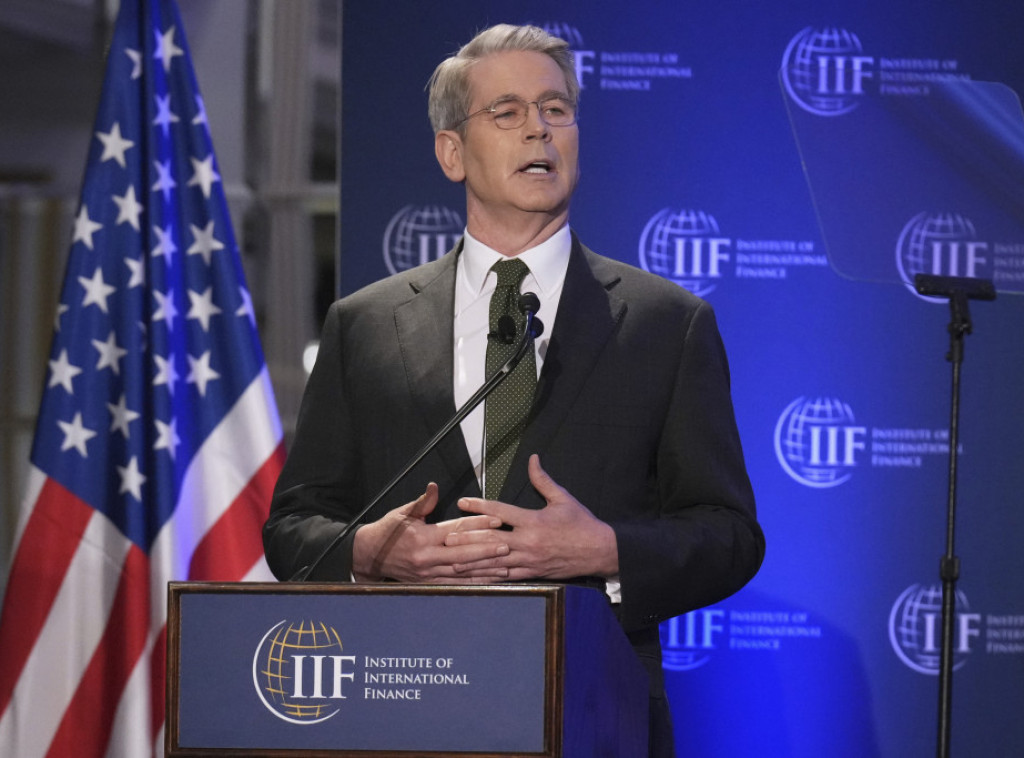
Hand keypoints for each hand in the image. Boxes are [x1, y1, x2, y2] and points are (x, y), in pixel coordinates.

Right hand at [352, 483, 511, 582]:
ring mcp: (428, 573)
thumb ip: (423, 502)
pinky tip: (488, 582)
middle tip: (507, 546)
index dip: (477, 524)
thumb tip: (434, 487)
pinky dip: (473, 583)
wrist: (369, 556)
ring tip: (505, 566)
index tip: (496, 520)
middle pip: (462, 554)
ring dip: (484, 570)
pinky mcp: (428, 584)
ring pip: (461, 573)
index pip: (455, 530)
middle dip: (486, 551)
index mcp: (422, 537)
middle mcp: (427, 557)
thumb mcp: (403, 512)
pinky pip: (455, 585)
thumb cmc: (387, 531)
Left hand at [448, 455, 618, 580]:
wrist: (600, 551)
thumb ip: (543, 480)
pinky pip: (506, 577)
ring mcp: (529, 561)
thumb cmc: (582, 524)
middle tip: (447, 536)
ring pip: (495, 561)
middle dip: (467, 538)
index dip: (480, 506)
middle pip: (491, 540)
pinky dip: (489, 577)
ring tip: (452, 560)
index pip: (501, 512)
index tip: (462, 503)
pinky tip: (475, 578)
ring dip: (472, 561)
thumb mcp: (563, 498)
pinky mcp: (532, 574)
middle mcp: (528, 542)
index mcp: (534, 521)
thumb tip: (532, 459)